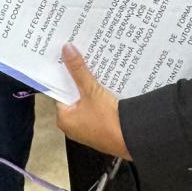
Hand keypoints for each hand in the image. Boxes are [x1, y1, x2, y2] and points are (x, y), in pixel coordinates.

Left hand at [56, 44, 130, 158]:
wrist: (131, 140)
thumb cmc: (108, 122)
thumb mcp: (91, 91)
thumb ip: (78, 70)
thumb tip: (67, 50)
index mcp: (64, 118)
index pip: (60, 91)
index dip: (64, 75)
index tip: (67, 60)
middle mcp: (72, 126)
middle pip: (73, 96)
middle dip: (78, 80)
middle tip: (81, 60)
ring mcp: (87, 128)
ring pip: (85, 101)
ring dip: (90, 88)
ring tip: (94, 70)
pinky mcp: (100, 129)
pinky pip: (95, 109)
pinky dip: (99, 98)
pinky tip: (106, 86)